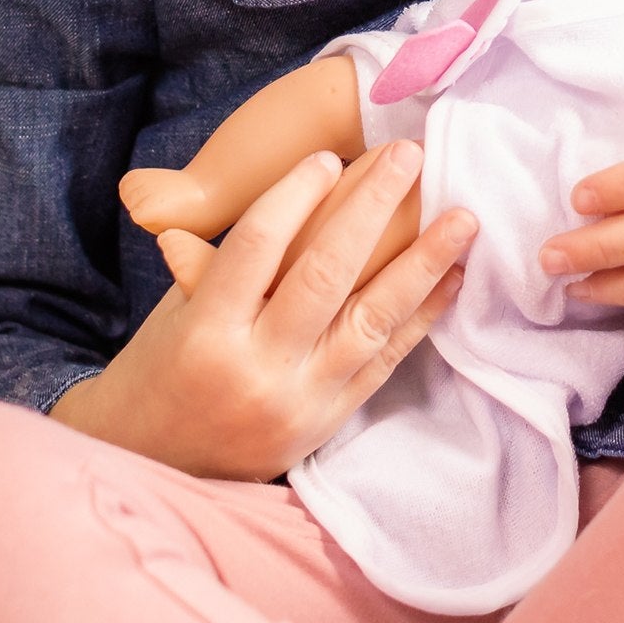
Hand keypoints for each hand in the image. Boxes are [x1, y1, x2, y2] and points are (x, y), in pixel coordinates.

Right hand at [53, 142, 476, 480]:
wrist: (161, 468)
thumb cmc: (167, 368)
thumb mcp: (181, 308)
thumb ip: (233, 258)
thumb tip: (294, 190)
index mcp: (207, 331)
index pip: (258, 245)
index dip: (296, 194)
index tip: (329, 155)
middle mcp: (258, 368)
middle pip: (326, 274)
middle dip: (372, 207)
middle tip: (407, 154)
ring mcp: (301, 399)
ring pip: (373, 319)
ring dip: (423, 262)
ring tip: (463, 217)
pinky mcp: (331, 420)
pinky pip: (387, 360)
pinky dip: (424, 315)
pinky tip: (454, 275)